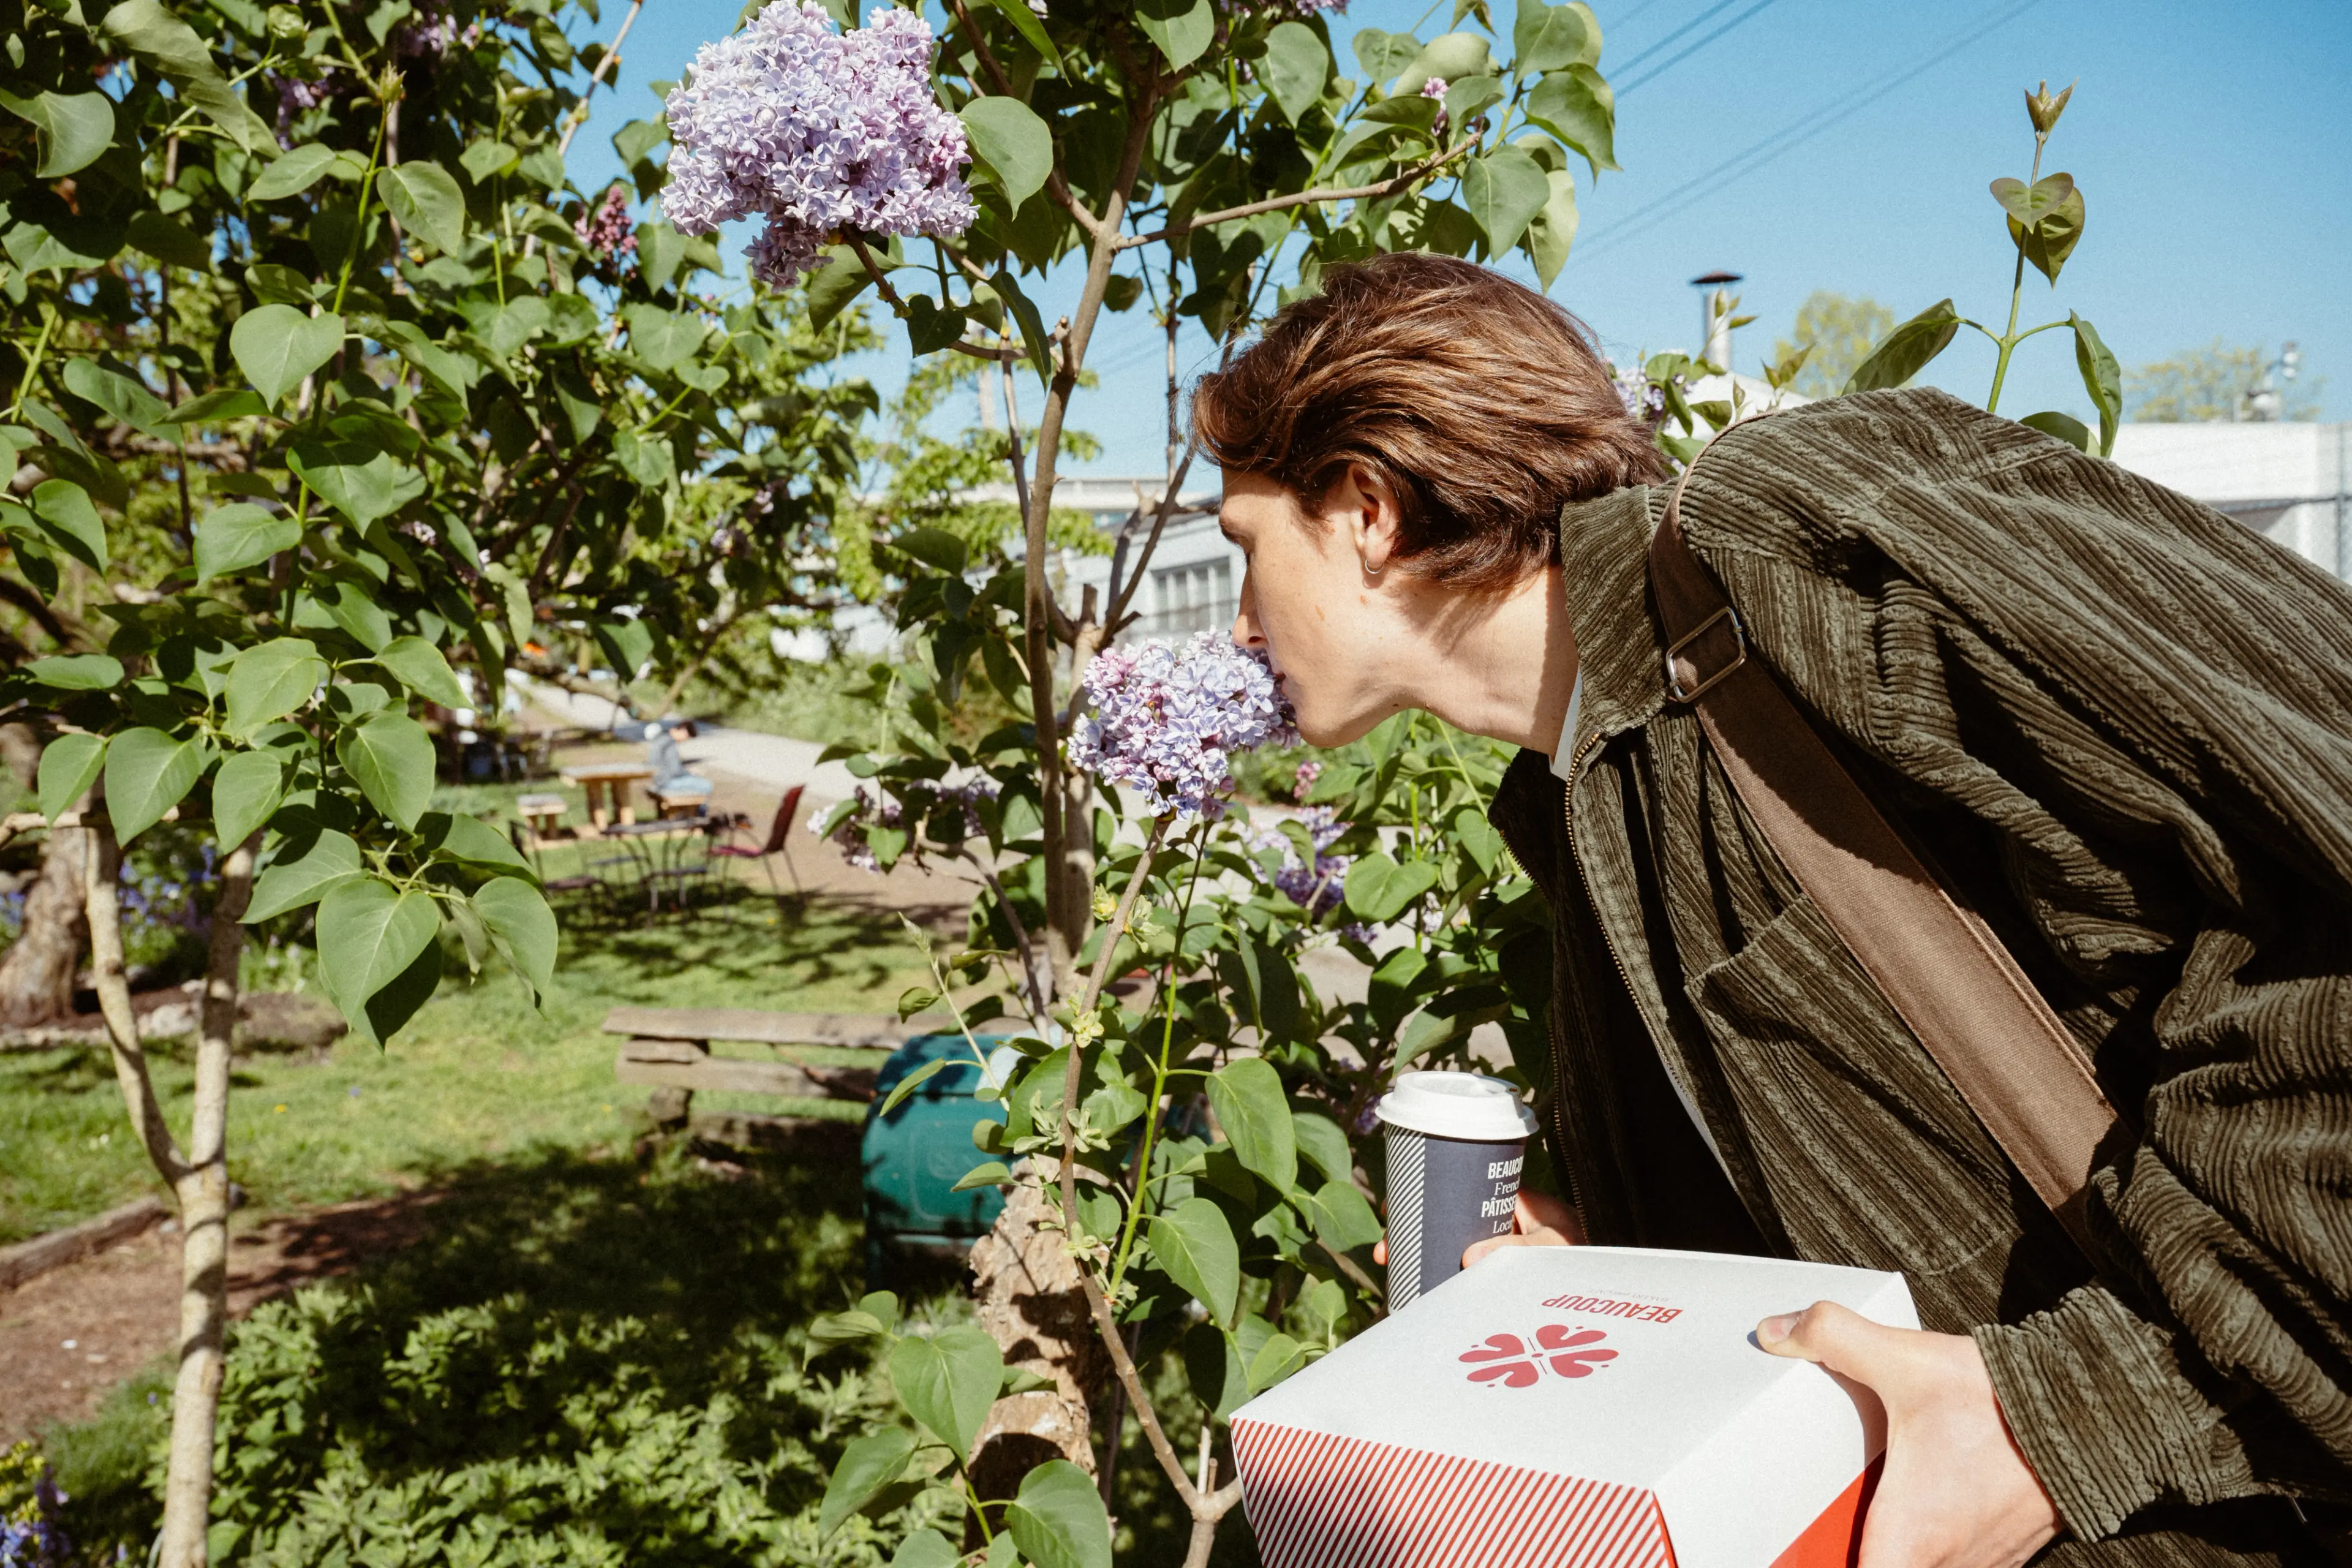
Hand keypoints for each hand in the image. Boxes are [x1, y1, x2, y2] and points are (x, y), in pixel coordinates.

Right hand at [1372, 1190, 1586, 1268]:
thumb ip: (1515, 1253)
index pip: (1475, 1184)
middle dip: (1420, 1226)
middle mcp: (1517, 1224)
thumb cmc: (1587, 1266)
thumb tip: (1469, 1257)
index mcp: (1529, 1204)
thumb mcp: (1552, 1253)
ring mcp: (1512, 1251)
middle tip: (1388, 1241)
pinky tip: (1419, 1285)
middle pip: (1458, 1216)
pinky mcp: (1510, 1276)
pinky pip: (1468, 1269)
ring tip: (1393, 1264)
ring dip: (1426, 1251)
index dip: (1438, 1187)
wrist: (1609, 1306)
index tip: (1404, 1197)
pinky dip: (1443, 1273)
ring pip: (1459, 1243)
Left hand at [1757, 1302, 2059, 1567]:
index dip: (1829, 1567)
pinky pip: (1962, 1562)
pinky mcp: (2010, 1549)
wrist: (2093, 1410)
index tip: (1805, 1552)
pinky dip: (1937, 1546)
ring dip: (1900, 1550)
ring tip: (1871, 1516)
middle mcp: (1950, 1563)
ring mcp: (1985, 1561)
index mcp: (1912, 1538)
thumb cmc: (2001, 1403)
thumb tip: (1775, 1333)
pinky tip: (1928, 1507)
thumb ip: (1833, 1338)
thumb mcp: (1905, 1360)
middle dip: (1861, 1551)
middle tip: (1829, 1525)